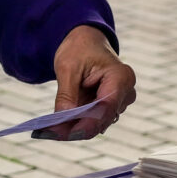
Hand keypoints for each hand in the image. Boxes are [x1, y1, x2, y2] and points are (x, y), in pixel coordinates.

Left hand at [37, 25, 135, 139]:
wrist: (86, 43)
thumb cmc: (80, 50)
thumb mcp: (68, 67)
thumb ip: (66, 94)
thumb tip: (61, 120)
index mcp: (121, 77)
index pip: (106, 107)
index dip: (85, 124)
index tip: (64, 134)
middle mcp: (126, 93)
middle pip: (102, 119)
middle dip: (76, 128)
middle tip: (49, 133)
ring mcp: (120, 102)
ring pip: (98, 123)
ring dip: (75, 128)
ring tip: (50, 129)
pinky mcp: (111, 108)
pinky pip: (94, 121)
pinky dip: (77, 124)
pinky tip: (59, 126)